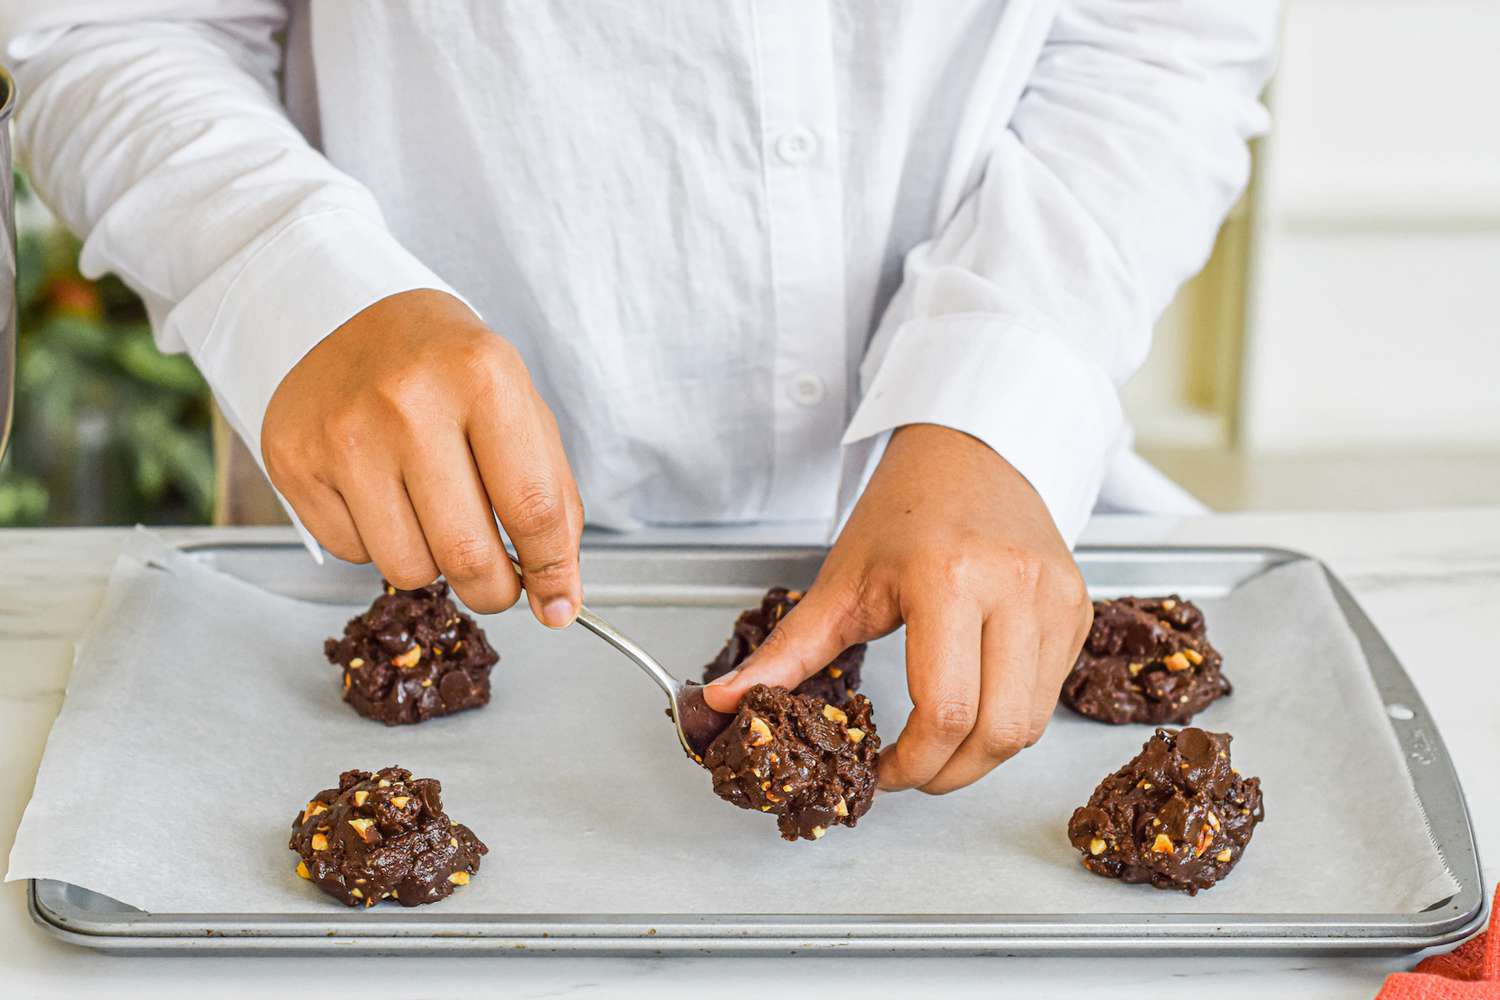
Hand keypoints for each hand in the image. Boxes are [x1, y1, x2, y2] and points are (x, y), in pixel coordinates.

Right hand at [262, 289, 583, 622]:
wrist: (358, 318)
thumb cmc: (453, 373)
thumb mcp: (521, 413)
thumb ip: (553, 505)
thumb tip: (558, 600)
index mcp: (483, 376)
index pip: (534, 509)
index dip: (553, 571)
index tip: (558, 602)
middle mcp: (408, 401)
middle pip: (467, 553)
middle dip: (494, 589)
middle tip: (498, 582)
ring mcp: (343, 432)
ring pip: (407, 567)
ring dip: (434, 563)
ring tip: (434, 515)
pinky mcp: (293, 461)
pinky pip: (353, 552)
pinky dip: (379, 540)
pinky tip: (382, 492)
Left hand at [702, 423, 1090, 793]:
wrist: (970, 451)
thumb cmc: (905, 509)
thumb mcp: (841, 580)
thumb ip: (787, 653)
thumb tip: (726, 703)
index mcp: (949, 578)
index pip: (945, 711)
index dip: (911, 764)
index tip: (880, 772)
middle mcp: (1015, 587)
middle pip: (999, 731)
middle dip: (949, 773)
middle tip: (909, 771)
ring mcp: (1058, 599)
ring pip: (1031, 724)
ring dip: (983, 753)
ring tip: (938, 742)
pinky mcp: (1080, 610)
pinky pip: (1050, 694)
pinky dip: (1011, 716)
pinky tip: (975, 699)